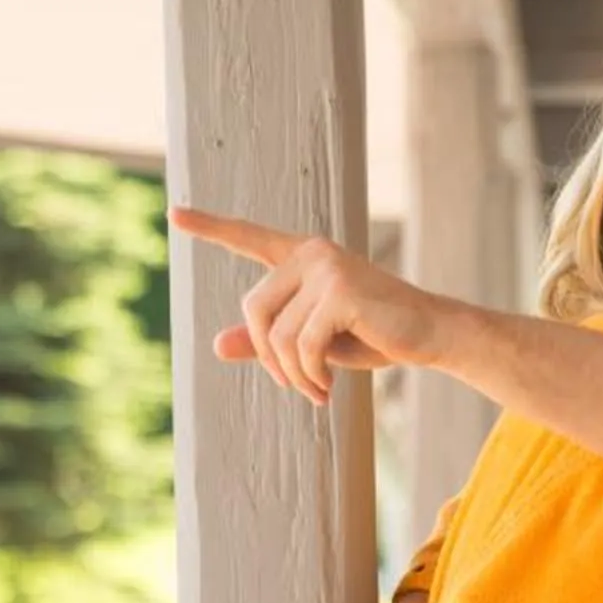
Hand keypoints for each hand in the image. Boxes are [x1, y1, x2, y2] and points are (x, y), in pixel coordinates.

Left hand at [168, 207, 453, 402]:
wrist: (427, 334)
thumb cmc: (371, 334)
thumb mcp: (312, 341)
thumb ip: (266, 340)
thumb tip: (216, 344)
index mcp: (301, 257)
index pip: (249, 238)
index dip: (211, 227)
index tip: (174, 214)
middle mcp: (311, 253)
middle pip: (253, 311)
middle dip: (270, 358)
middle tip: (297, 385)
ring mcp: (326, 267)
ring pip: (278, 334)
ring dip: (294, 374)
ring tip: (317, 389)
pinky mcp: (341, 290)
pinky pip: (303, 344)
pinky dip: (311, 374)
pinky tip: (328, 386)